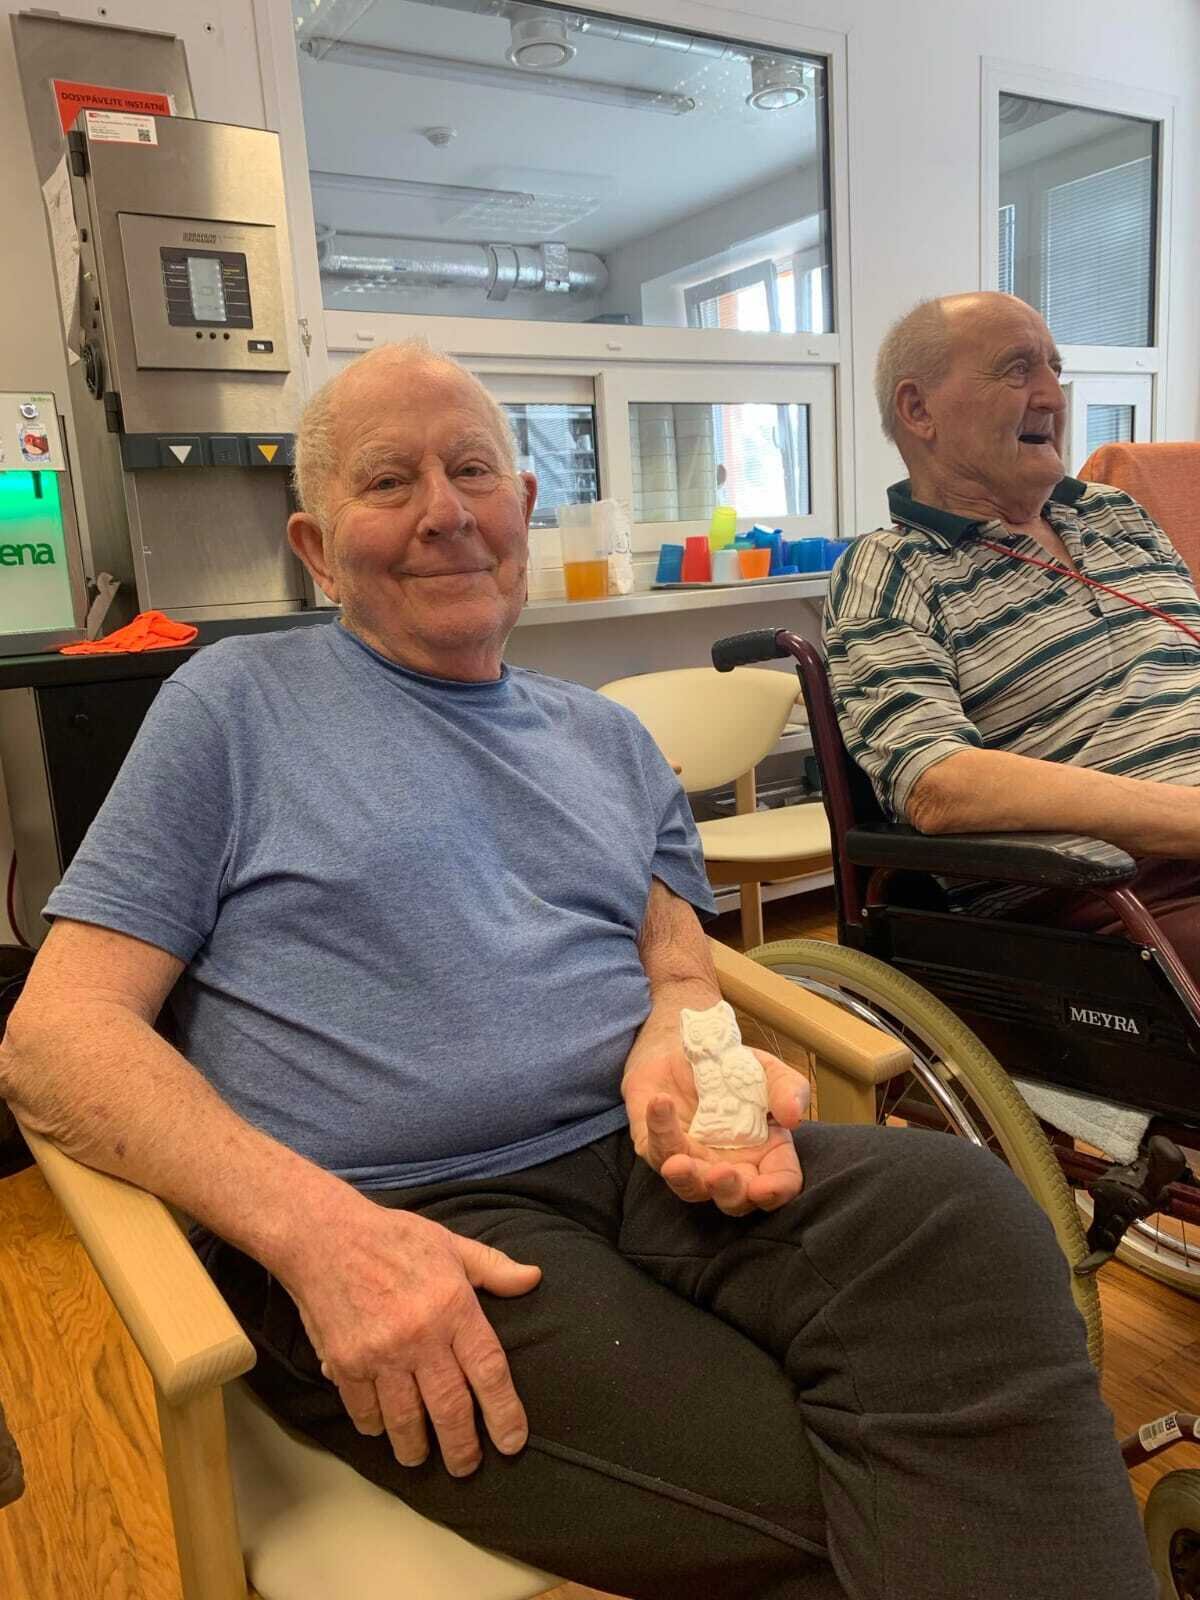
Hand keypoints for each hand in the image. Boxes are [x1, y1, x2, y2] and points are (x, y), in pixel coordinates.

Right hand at [277, 1198, 540, 1475]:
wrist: (325, 1235)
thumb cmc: (393, 1237)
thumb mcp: (450, 1244)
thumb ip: (492, 1268)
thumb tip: (533, 1278)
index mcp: (454, 1307)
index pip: (489, 1371)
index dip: (504, 1412)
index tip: (512, 1442)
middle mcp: (421, 1336)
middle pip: (450, 1409)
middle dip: (462, 1448)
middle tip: (467, 1467)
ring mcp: (381, 1353)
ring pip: (406, 1420)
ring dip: (416, 1448)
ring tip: (422, 1457)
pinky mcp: (346, 1364)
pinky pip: (365, 1411)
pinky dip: (375, 1427)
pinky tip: (383, 1430)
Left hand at [625, 1048, 809, 1215]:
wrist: (689, 1048)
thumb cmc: (735, 1070)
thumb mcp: (768, 1071)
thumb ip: (788, 1089)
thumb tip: (794, 1115)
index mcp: (767, 1153)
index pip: (781, 1182)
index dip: (776, 1191)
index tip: (764, 1187)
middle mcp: (732, 1167)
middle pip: (735, 1200)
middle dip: (728, 1193)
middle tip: (720, 1174)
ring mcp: (695, 1164)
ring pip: (691, 1188)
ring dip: (685, 1179)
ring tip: (677, 1164)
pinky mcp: (660, 1150)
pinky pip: (658, 1149)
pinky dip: (659, 1127)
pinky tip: (661, 1102)